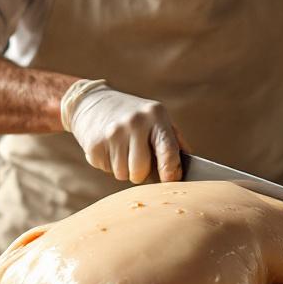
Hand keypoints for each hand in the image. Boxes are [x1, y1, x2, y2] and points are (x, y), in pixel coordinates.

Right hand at [62, 80, 184, 183]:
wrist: (93, 102)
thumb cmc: (134, 117)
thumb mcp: (156, 119)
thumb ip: (174, 142)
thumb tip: (189, 167)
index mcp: (155, 115)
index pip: (168, 149)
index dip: (171, 171)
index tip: (170, 181)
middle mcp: (134, 122)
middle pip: (141, 170)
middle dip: (141, 173)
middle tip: (137, 159)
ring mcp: (112, 132)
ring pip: (123, 174)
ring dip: (124, 170)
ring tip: (122, 150)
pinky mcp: (94, 144)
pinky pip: (106, 170)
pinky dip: (109, 165)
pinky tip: (108, 148)